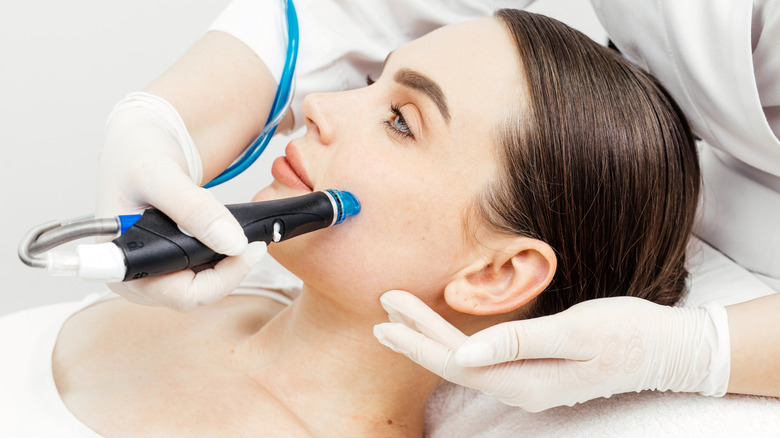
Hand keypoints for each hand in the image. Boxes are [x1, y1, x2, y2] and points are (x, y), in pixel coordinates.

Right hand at [96, 92, 258, 310]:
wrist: (137, 148)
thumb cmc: (135, 159)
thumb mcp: (161, 175)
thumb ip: (194, 208)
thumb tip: (233, 243)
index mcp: (124, 264)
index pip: (182, 294)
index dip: (220, 279)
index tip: (247, 249)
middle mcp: (138, 278)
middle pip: (199, 293)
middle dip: (231, 267)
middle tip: (254, 240)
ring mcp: (156, 274)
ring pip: (207, 284)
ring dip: (230, 261)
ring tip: (237, 229)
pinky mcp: (172, 266)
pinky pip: (207, 271)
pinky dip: (225, 254)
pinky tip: (229, 233)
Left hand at [373, 290, 729, 411]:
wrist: (666, 347)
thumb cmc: (626, 333)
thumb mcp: (575, 333)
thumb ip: (519, 343)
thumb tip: (466, 356)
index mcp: (526, 380)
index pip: (457, 360)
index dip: (420, 337)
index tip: (390, 312)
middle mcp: (521, 387)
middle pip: (454, 363)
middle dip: (415, 337)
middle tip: (382, 312)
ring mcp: (528, 381)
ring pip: (466, 362)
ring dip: (431, 340)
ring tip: (398, 322)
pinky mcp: (535, 369)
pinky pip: (484, 360)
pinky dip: (456, 344)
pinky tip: (443, 337)